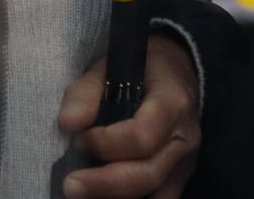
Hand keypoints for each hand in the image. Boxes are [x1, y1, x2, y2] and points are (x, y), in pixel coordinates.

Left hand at [57, 34, 200, 198]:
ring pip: (158, 197)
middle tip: (70, 185)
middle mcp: (185, 137)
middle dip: (105, 184)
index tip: (78, 139)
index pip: (142, 135)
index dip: (106, 143)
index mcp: (173, 102)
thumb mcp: (108, 67)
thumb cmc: (137, 69)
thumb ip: (85, 94)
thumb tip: (68, 124)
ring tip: (85, 195)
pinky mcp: (178, 179)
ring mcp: (185, 163)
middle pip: (148, 174)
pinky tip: (104, 197)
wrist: (174, 73)